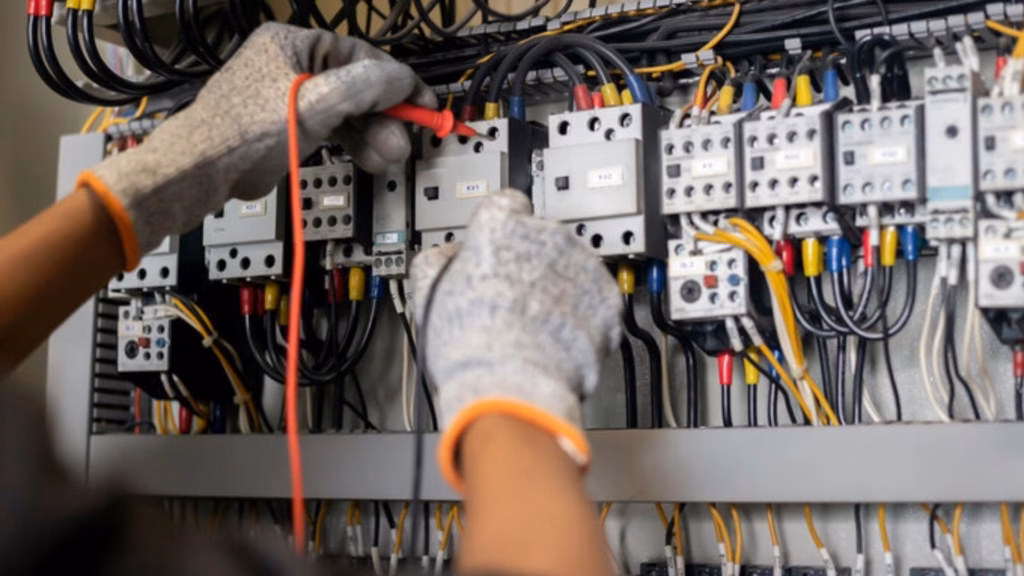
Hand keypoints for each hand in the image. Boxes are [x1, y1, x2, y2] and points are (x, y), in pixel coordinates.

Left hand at [79, 22, 434, 268]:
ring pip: (347, 111)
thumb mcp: (316, 102)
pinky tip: (372, 160)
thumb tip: (405, 80)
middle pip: (356, 85)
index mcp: (295, 43)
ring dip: (372, 135)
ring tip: (390, 157)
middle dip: (384, 116)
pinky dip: (353, 143)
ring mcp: (291, 96)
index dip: (397, 82)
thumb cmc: (249, 130)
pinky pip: (332, 128)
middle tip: (404, 141)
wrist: (204, 170)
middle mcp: (294, 64)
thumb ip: (366, 86)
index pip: (360, 55)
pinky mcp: (290, 126)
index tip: (423, 105)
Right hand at [410, 190, 621, 490]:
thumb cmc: (470, 345)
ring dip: (559, 288)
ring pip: (570, 267)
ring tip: (536, 326)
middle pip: (541, 239)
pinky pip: (594, 298)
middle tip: (514, 299)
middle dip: (531, 263)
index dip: (500, 231)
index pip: (505, 206)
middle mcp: (545, 235)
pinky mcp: (606, 297)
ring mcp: (581, 264)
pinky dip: (583, 315)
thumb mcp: (429, 293)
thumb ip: (440, 261)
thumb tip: (449, 256)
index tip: (499, 248)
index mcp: (499, 225)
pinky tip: (559, 337)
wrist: (513, 386)